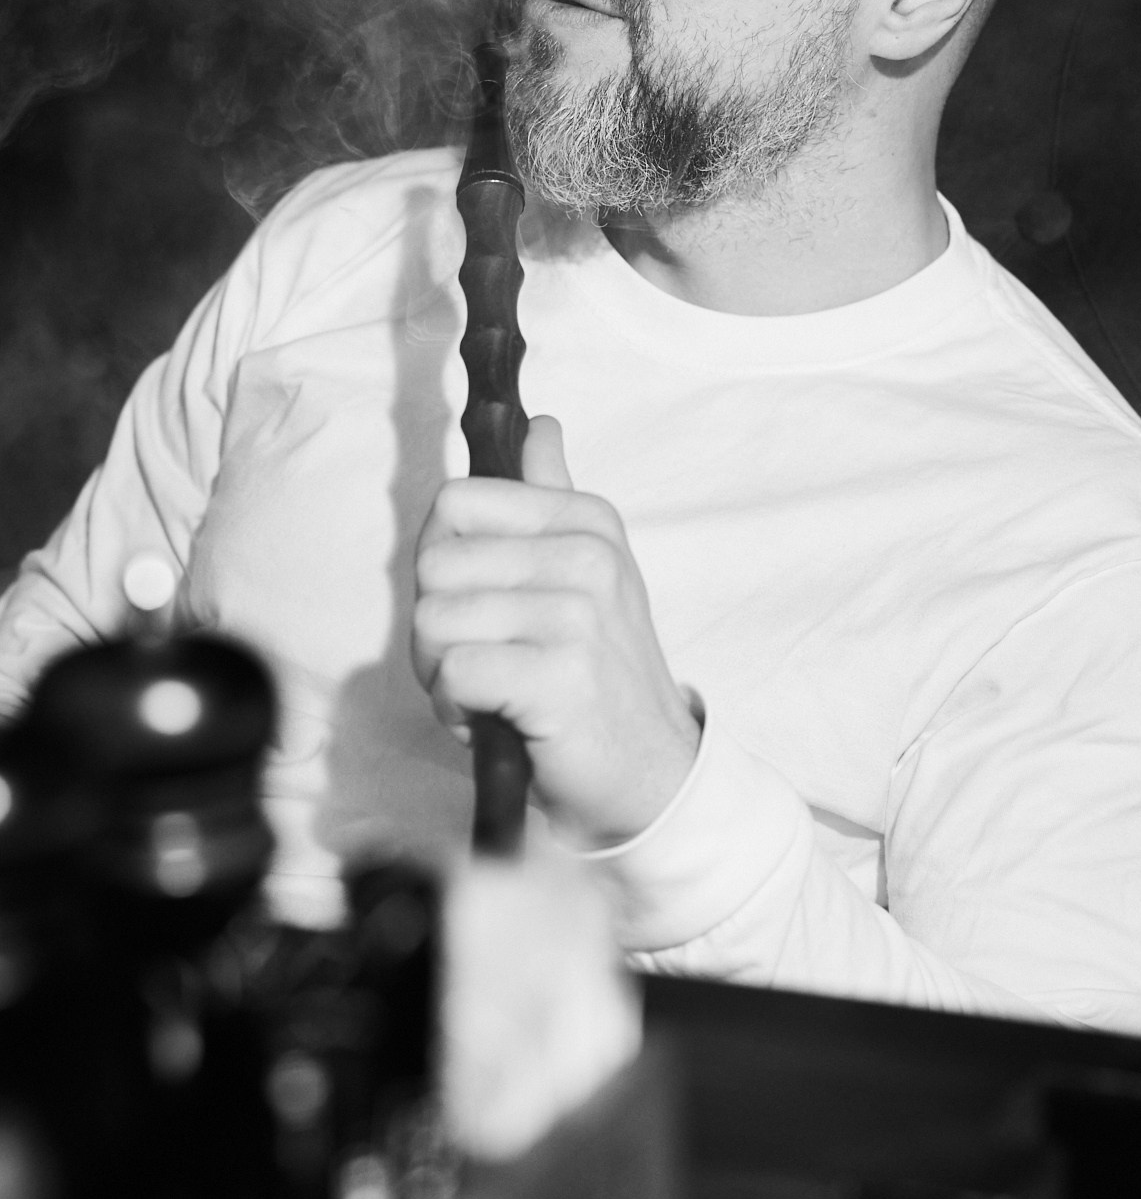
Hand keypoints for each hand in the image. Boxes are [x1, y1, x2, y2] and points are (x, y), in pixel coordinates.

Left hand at [413, 416, 700, 847]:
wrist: (648, 775)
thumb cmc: (598, 676)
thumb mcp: (585, 573)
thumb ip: (552, 497)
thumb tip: (540, 423)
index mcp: (587, 520)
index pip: (454, 504)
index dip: (442, 562)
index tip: (478, 602)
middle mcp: (587, 556)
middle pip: (434, 565)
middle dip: (435, 626)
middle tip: (482, 661)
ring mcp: (578, 614)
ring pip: (435, 620)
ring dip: (441, 672)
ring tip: (490, 692)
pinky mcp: (562, 675)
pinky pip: (455, 671)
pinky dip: (456, 707)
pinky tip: (493, 719)